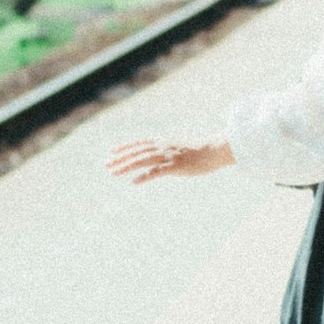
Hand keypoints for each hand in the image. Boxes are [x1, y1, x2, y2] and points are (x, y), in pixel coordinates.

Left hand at [106, 138, 234, 183]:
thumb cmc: (202, 149)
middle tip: (106, 165)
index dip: (125, 147)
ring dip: (126, 167)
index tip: (112, 151)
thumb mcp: (183, 146)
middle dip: (120, 159)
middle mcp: (163, 146)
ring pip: (142, 160)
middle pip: (136, 152)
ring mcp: (168, 156)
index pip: (140, 143)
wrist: (216, 148)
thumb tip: (166, 154)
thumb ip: (172, 149)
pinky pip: (155, 172)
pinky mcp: (175, 166)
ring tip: (114, 173)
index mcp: (164, 141)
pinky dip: (143, 177)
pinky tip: (133, 182)